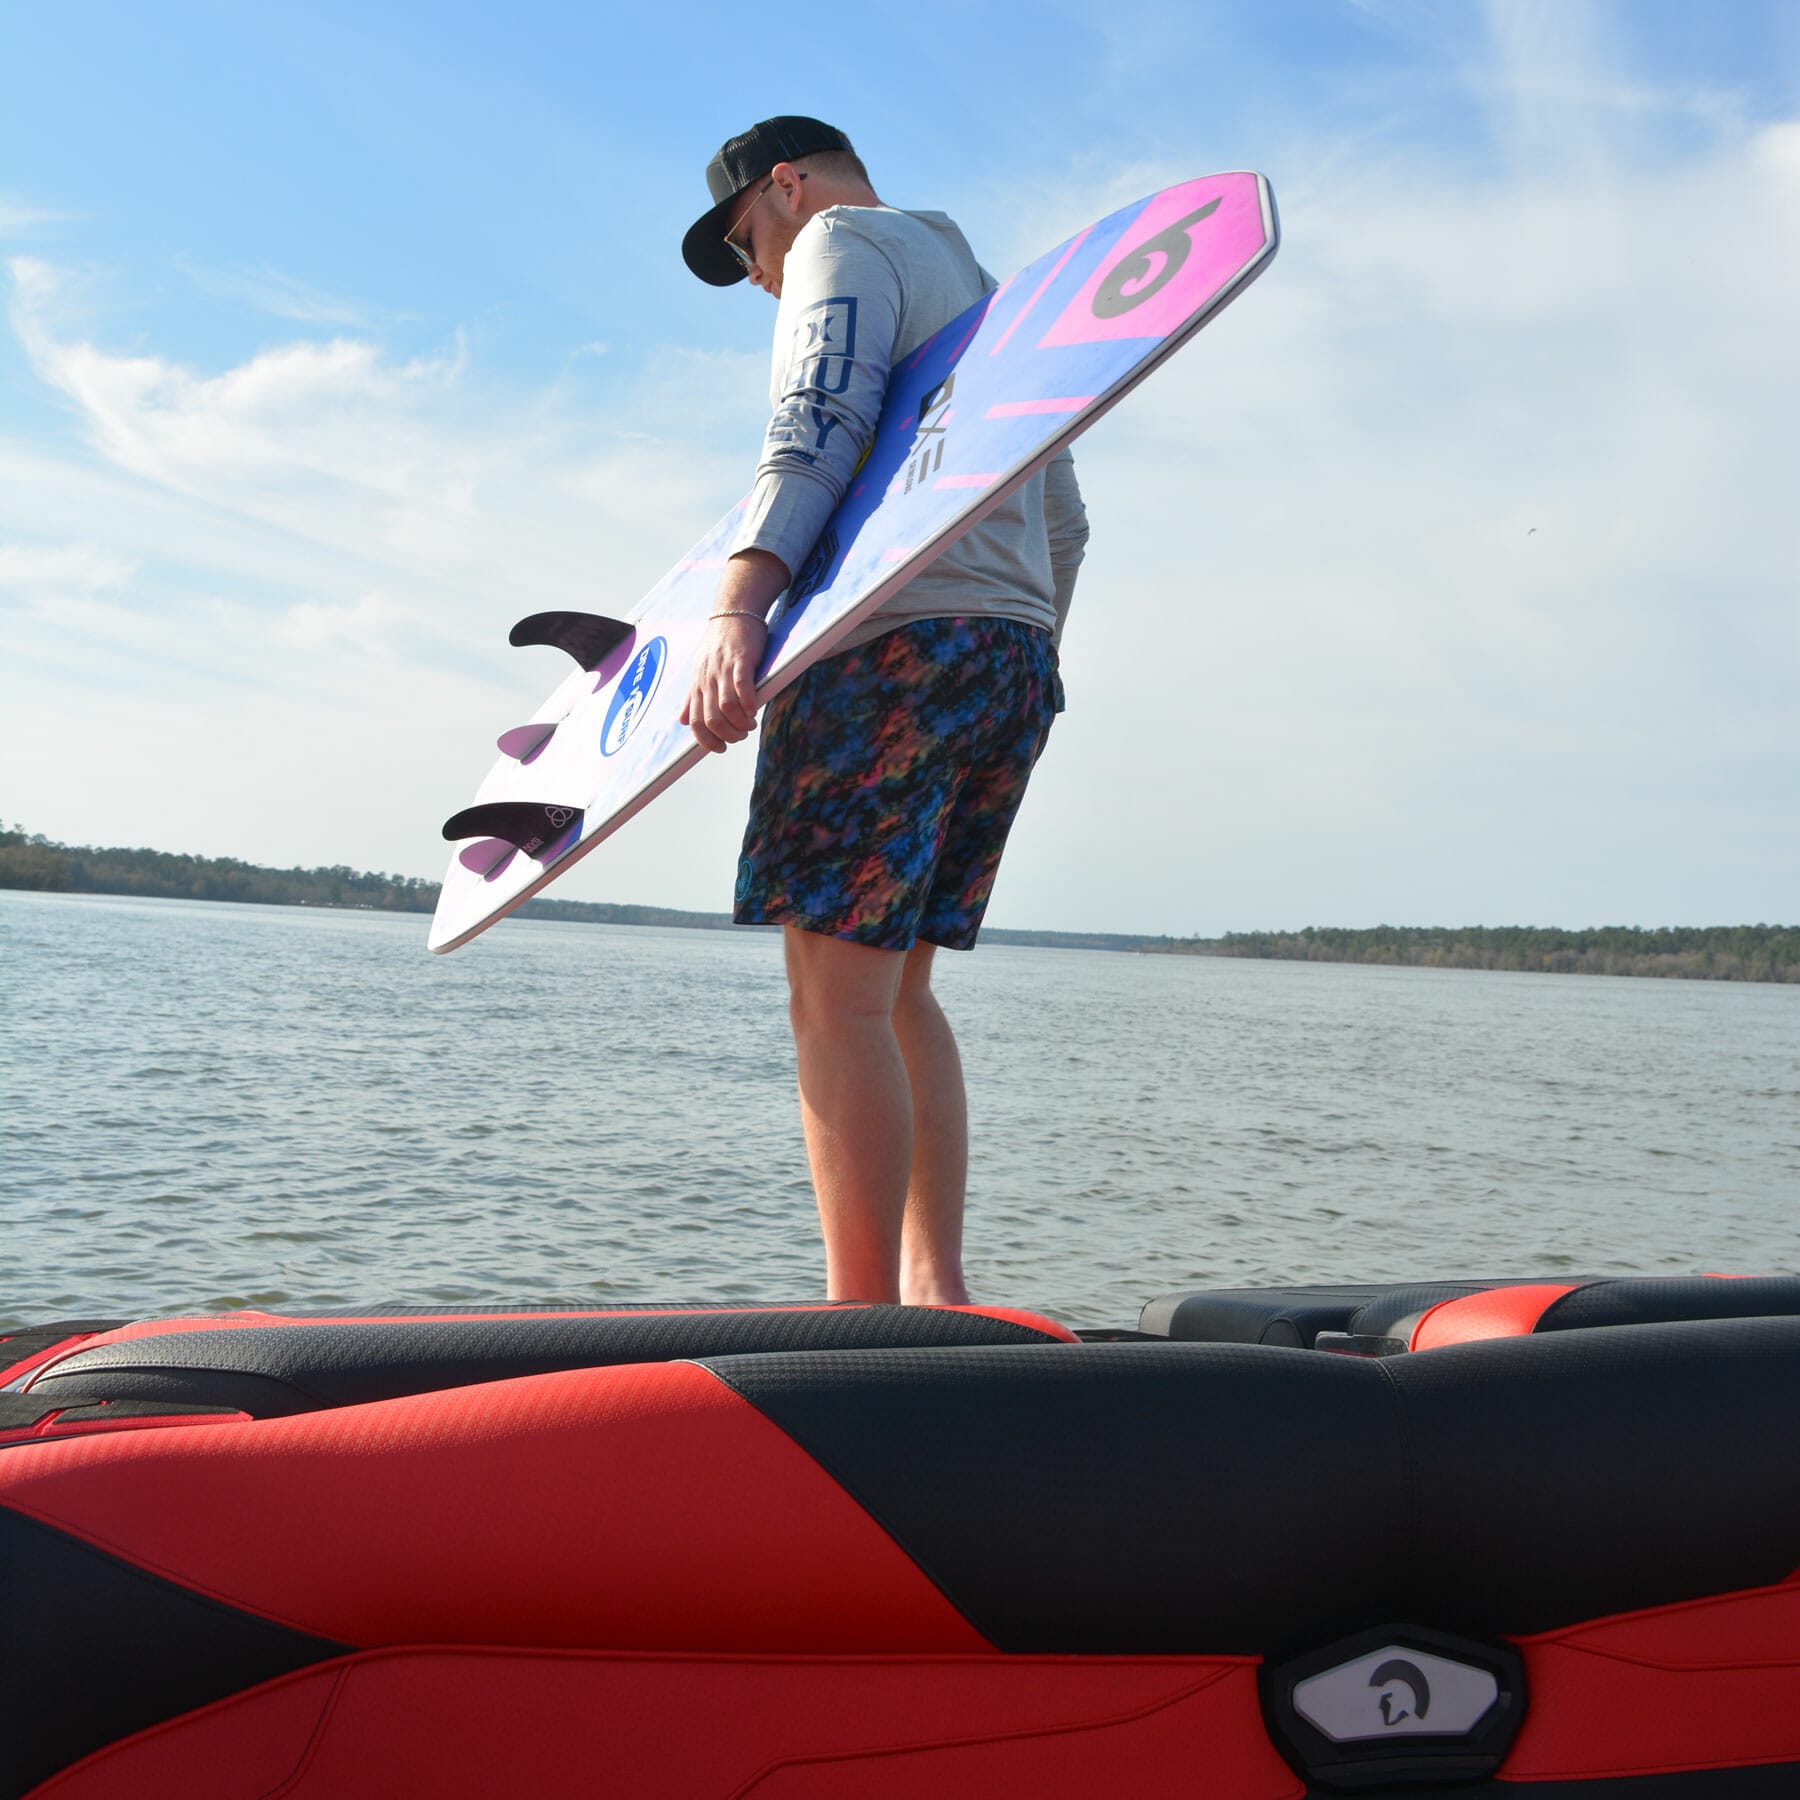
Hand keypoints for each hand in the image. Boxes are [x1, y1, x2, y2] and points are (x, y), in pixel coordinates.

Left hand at [681, 548, 788, 752]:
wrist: (733, 613)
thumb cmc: (720, 644)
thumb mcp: (701, 670)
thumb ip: (692, 697)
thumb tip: (681, 721)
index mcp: (697, 684)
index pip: (695, 722)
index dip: (707, 740)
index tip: (721, 748)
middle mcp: (706, 679)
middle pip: (711, 719)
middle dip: (727, 735)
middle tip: (741, 735)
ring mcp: (722, 669)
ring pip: (726, 707)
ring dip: (739, 723)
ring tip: (750, 724)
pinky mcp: (740, 660)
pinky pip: (740, 686)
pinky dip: (747, 703)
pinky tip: (754, 709)